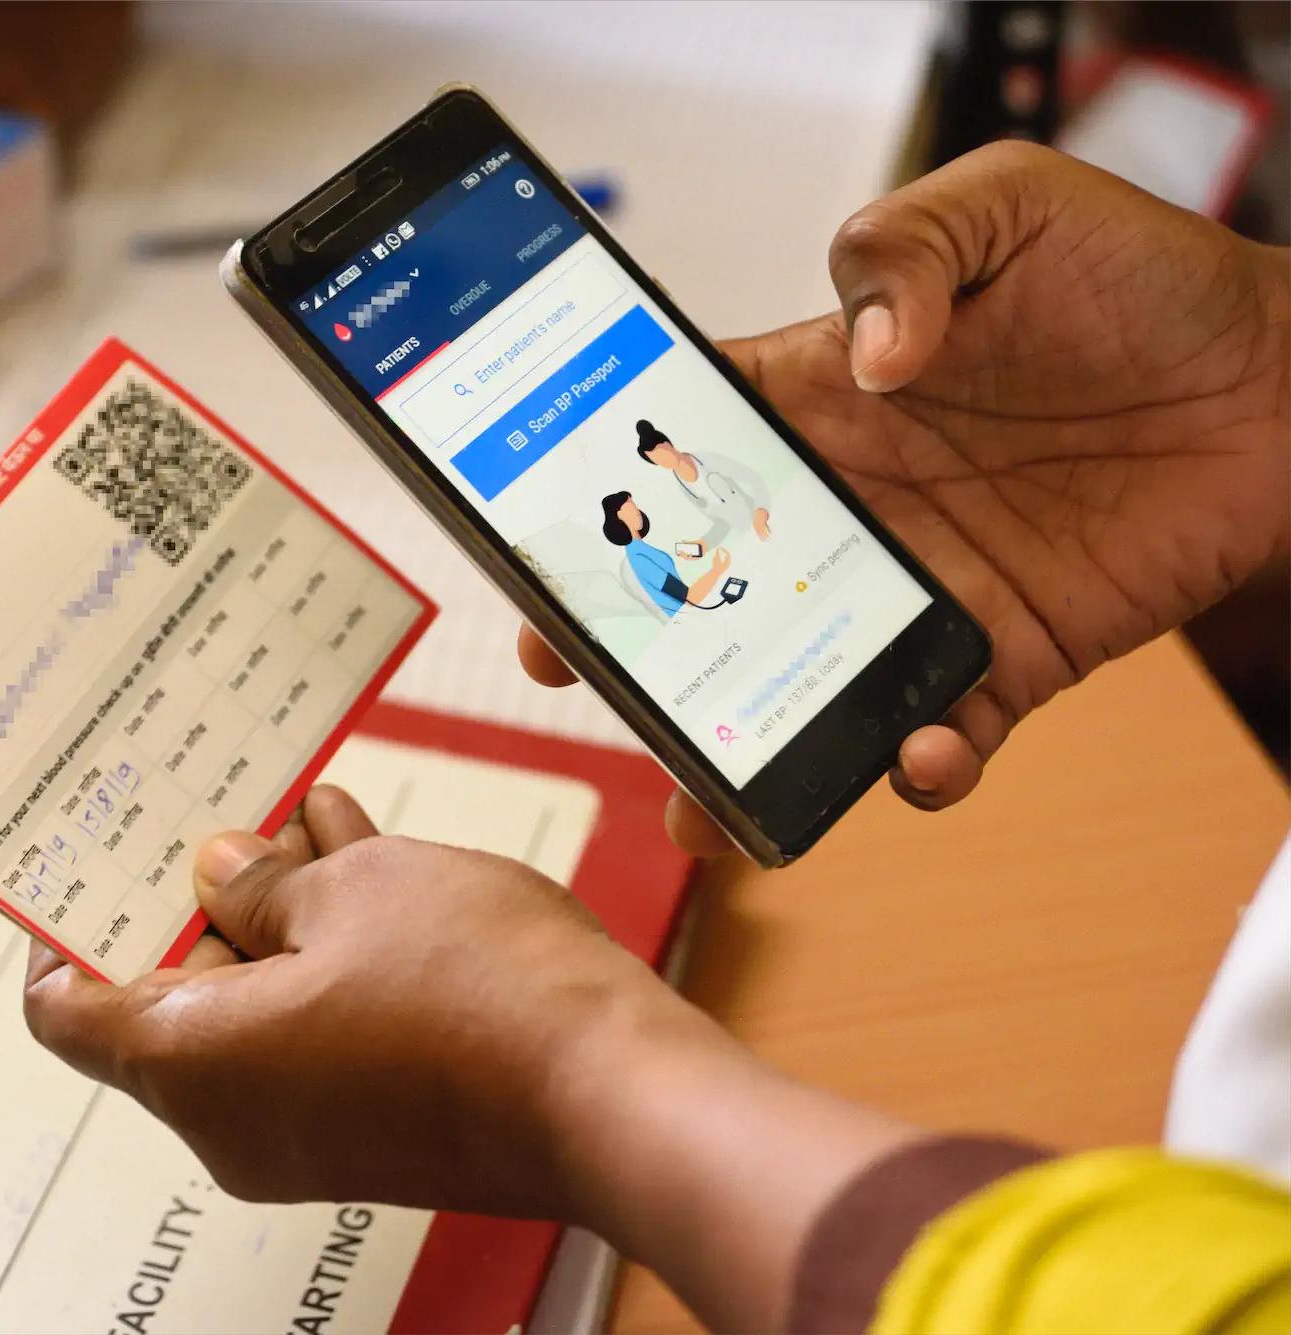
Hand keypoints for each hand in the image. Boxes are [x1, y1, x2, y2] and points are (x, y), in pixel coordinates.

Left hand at [24, 787, 918, 1332]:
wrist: (620, 1095)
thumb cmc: (483, 993)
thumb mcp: (353, 890)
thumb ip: (261, 881)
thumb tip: (220, 875)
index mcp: (192, 1064)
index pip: (65, 1008)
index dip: (64, 925)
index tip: (82, 857)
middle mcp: (233, 1121)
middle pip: (173, 997)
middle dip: (201, 893)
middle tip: (216, 807)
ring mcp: (308, 1134)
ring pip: (258, 1004)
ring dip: (280, 909)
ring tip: (308, 816)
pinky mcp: (377, 1128)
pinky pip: (319, 1032)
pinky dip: (329, 954)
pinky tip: (364, 863)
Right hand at [523, 142, 1290, 854]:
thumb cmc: (1145, 278)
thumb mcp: (1008, 206)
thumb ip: (906, 251)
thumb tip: (861, 363)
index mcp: (819, 404)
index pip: (679, 450)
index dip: (599, 496)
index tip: (543, 547)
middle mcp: (851, 508)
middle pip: (710, 591)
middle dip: (637, 647)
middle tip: (585, 680)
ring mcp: (919, 592)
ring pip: (798, 689)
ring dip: (743, 750)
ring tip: (703, 807)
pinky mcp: (1005, 658)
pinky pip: (940, 735)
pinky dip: (917, 767)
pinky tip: (920, 755)